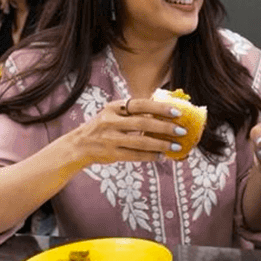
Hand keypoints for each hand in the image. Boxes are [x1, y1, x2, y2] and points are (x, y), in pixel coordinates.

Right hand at [63, 97, 190, 167]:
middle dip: (165, 127)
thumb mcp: (112, 114)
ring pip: (141, 142)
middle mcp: (111, 121)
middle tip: (182, 130)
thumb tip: (162, 110)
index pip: (140, 104)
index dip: (159, 108)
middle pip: (143, 123)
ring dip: (162, 144)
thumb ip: (132, 112)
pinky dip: (150, 156)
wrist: (78, 145)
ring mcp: (110, 139)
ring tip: (176, 146)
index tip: (177, 111)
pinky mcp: (111, 154)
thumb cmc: (102, 127)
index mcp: (113, 107)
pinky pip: (135, 155)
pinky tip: (162, 156)